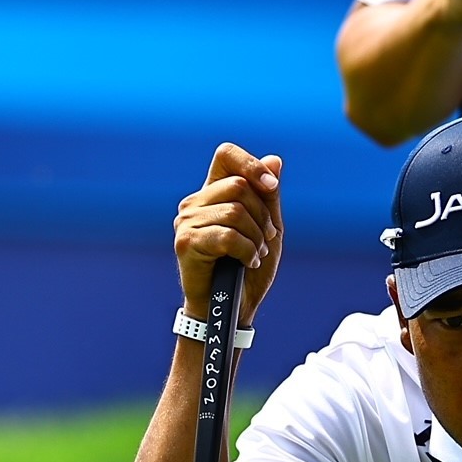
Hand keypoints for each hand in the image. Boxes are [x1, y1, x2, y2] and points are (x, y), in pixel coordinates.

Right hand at [174, 143, 285, 326]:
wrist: (232, 306)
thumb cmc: (248, 268)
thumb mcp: (268, 227)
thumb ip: (268, 195)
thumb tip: (275, 160)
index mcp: (214, 192)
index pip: (226, 155)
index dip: (251, 164)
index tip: (272, 186)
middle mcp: (196, 202)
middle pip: (240, 186)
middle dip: (263, 215)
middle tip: (265, 239)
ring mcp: (187, 221)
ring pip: (236, 211)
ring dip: (256, 238)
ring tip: (255, 254)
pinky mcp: (186, 242)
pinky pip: (227, 235)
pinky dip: (247, 251)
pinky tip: (247, 263)